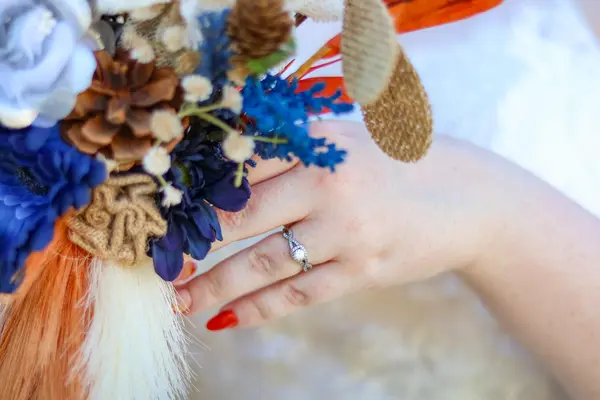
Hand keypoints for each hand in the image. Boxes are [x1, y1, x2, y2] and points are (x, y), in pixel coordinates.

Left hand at [176, 120, 499, 329]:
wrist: (470, 199)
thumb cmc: (398, 165)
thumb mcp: (348, 141)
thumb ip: (293, 150)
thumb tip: (228, 173)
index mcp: (320, 141)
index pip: (241, 163)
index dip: (198, 189)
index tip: (165, 210)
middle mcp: (330, 182)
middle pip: (243, 214)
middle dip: (195, 241)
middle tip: (158, 261)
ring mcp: (348, 230)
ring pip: (265, 262)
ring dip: (215, 286)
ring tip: (180, 303)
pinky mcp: (364, 269)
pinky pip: (299, 293)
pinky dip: (259, 309)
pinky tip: (227, 320)